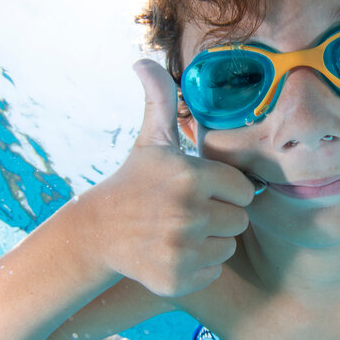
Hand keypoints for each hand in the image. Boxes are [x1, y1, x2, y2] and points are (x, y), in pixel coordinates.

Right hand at [94, 60, 251, 296]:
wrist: (96, 233)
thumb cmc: (133, 182)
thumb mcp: (150, 140)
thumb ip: (159, 99)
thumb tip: (142, 60)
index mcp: (190, 176)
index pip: (243, 189)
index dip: (225, 189)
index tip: (200, 189)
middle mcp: (188, 213)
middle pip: (239, 220)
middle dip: (220, 216)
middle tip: (188, 211)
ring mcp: (182, 249)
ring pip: (228, 246)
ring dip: (211, 241)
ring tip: (180, 231)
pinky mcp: (177, 279)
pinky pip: (213, 271)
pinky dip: (198, 266)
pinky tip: (173, 252)